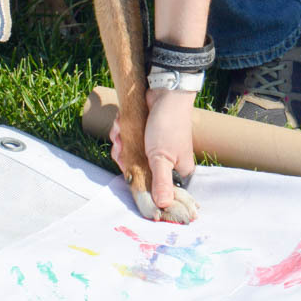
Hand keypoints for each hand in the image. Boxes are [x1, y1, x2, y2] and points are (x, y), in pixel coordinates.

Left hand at [110, 87, 196, 211]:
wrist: (165, 92)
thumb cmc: (169, 126)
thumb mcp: (162, 158)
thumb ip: (161, 184)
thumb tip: (162, 208)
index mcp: (178, 172)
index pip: (158, 191)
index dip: (141, 184)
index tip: (130, 174)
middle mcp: (167, 162)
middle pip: (139, 174)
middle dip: (125, 159)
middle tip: (123, 148)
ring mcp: (154, 148)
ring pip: (130, 156)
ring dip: (121, 143)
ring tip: (122, 132)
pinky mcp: (144, 136)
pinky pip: (128, 141)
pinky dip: (122, 132)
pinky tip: (122, 124)